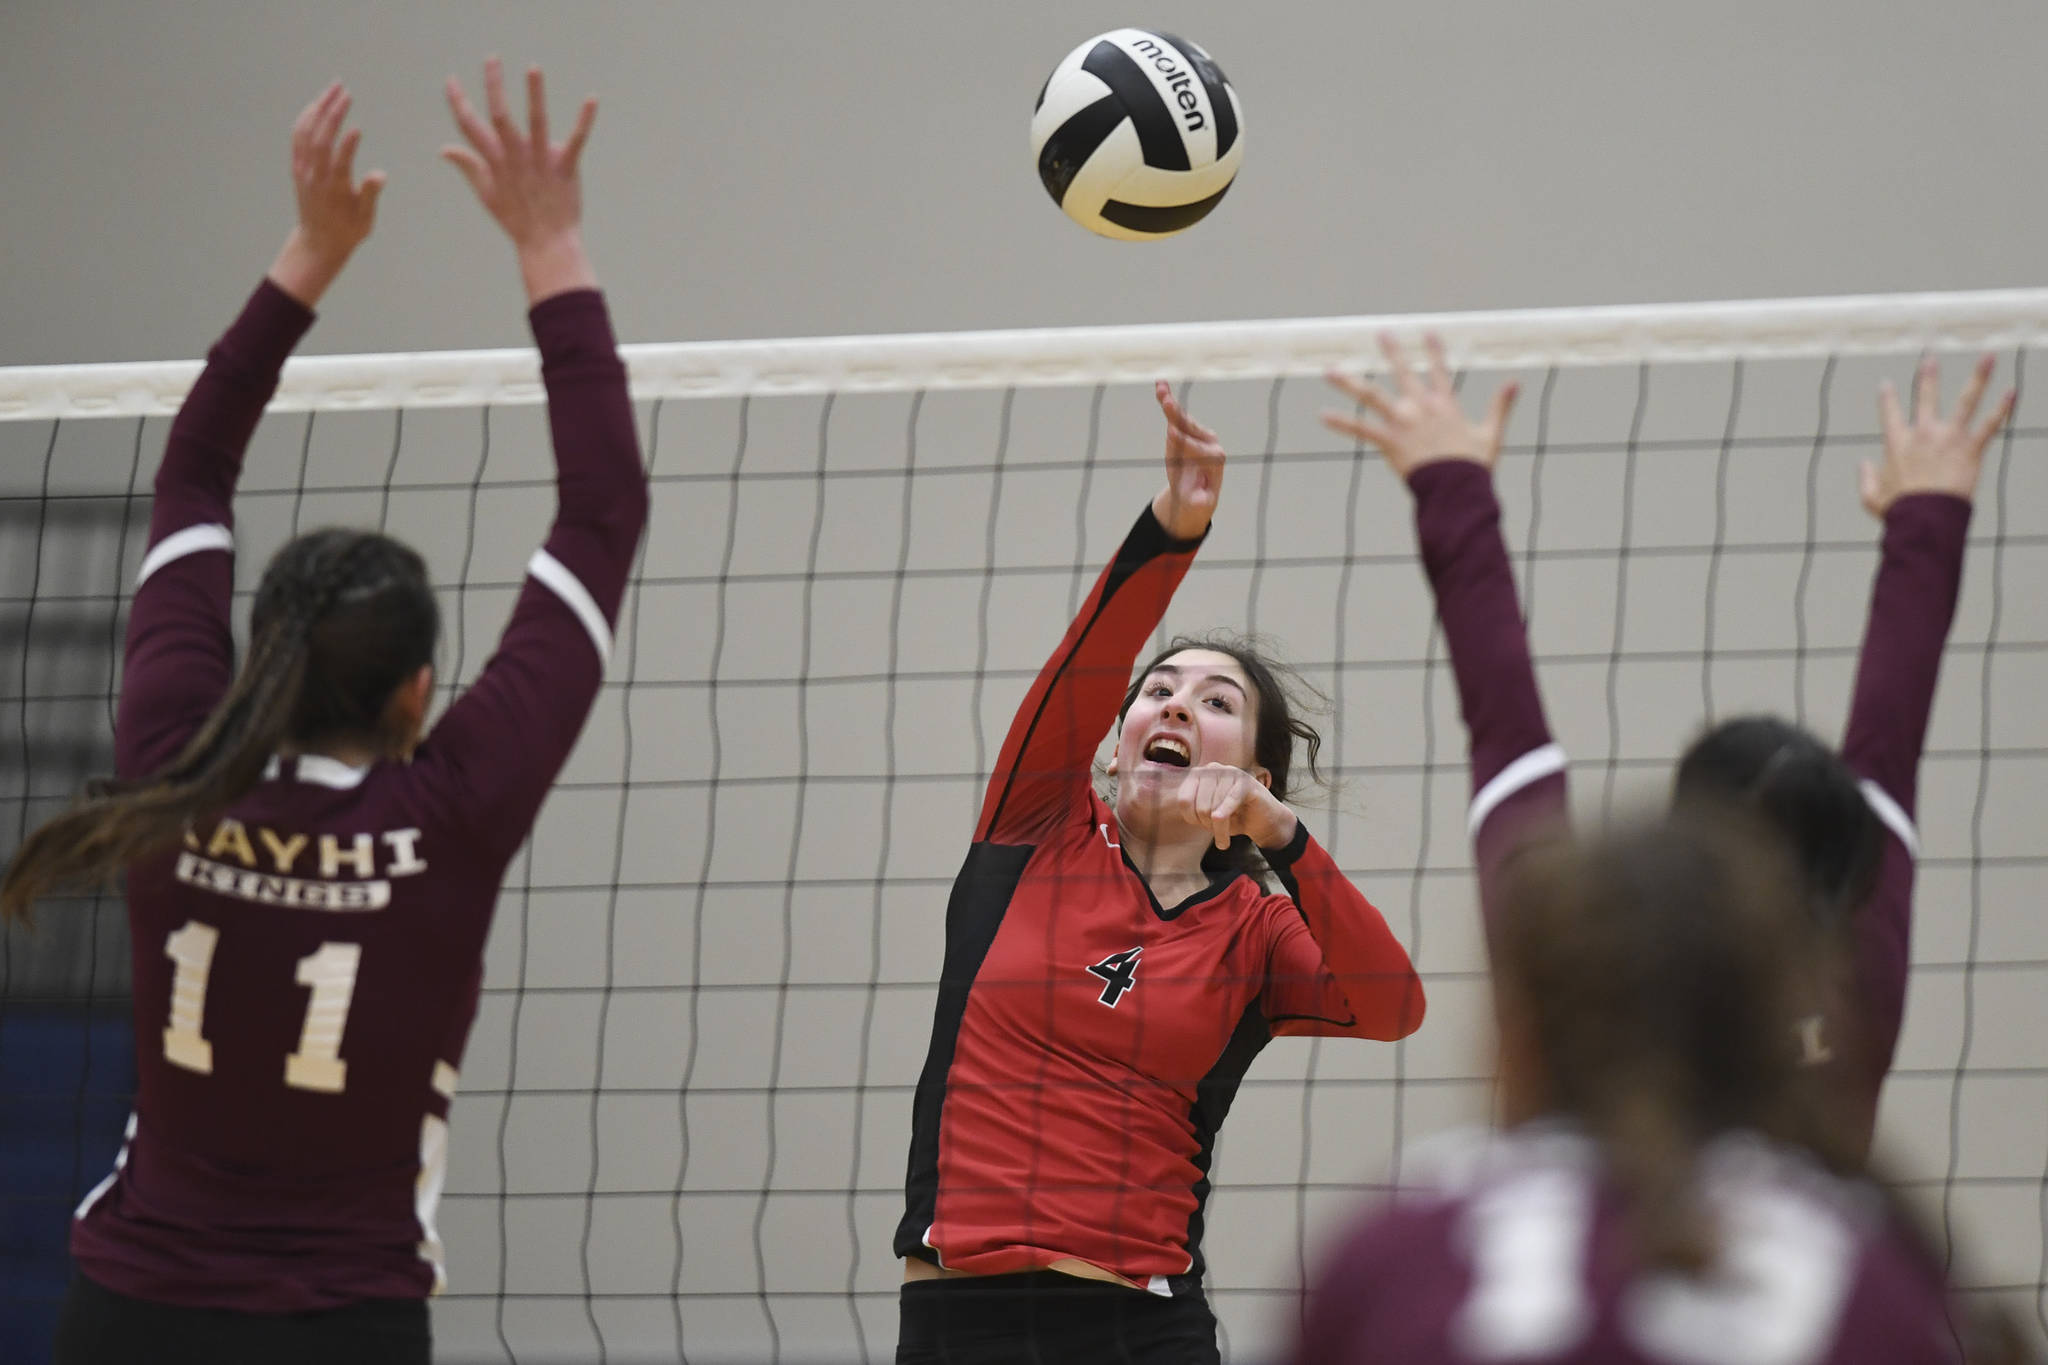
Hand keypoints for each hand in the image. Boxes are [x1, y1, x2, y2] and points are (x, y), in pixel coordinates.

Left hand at [266, 82, 384, 307]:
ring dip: (318, 107)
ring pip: (306, 131)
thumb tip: (379, 175)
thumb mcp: (365, 220)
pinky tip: (316, 105)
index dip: (348, 144)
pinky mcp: (297, 166)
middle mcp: (315, 176)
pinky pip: (298, 136)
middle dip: (331, 112)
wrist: (317, 243)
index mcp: (334, 190)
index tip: (357, 127)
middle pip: (320, 138)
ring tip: (333, 89)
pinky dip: (306, 117)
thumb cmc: (347, 231)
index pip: (339, 161)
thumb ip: (370, 195)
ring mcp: (303, 169)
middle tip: (345, 90)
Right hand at [443, 58, 599, 302]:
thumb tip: (444, 149)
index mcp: (495, 162)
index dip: (458, 103)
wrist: (547, 244)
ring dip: (534, 95)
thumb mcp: (486, 194)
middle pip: (500, 116)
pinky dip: (584, 120)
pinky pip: (576, 141)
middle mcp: (516, 158)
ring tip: (533, 68)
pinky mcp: (565, 168)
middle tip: (492, 58)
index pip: (470, 127)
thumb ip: (467, 166)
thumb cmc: (516, 220)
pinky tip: (591, 98)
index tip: (451, 80)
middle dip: (494, 86)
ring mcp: (541, 162)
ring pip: (536, 123)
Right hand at [1151, 381, 1225, 539]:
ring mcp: (1199, 433)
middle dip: (1178, 416)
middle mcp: (1210, 441)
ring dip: (1170, 402)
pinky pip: (1176, 413)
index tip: (1171, 435)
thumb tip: (1202, 503)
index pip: (1197, 448)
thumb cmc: (1196, 498)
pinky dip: (1167, 399)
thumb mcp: (1199, 503)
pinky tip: (1160, 384)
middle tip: (1168, 405)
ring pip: (1182, 417)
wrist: (1197, 492)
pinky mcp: (1188, 429)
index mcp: (1215, 457)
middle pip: (1191, 427)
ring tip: (1160, 388)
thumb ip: (1200, 501)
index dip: (1183, 442)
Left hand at [1176, 763, 1296, 850]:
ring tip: (1226, 833)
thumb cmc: (1234, 816)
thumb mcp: (1208, 814)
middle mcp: (1213, 769)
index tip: (1202, 826)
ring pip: (1214, 809)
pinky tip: (1225, 839)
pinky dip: (1225, 824)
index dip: (1192, 818)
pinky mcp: (1246, 782)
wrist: (1265, 821)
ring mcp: (1231, 773)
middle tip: (1218, 832)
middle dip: (1208, 825)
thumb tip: (1189, 812)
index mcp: (1200, 774)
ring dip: (1220, 829)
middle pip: (1200, 806)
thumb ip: (1194, 809)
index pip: (1184, 800)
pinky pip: (1229, 804)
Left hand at [1321, 333, 1517, 479]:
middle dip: (1392, 352)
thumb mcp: (1491, 433)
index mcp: (1445, 404)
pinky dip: (1341, 423)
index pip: (1440, 369)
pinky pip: (1360, 429)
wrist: (1457, 488)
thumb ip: (1500, 406)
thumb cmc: (1474, 465)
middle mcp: (1421, 406)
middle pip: (1402, 372)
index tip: (1427, 332)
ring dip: (1349, 382)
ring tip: (1330, 371)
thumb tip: (1516, 382)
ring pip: (1371, 395)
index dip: (1434, 350)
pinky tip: (1323, 415)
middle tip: (1381, 333)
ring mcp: (1402, 422)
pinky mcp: (1389, 440)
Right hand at [1862, 354, 2014, 516]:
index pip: (1890, 413)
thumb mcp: (1871, 497)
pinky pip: (1990, 424)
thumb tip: (1863, 464)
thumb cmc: (1898, 511)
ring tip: (1988, 357)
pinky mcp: (1970, 448)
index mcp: (1897, 443)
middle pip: (1926, 397)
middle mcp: (1923, 433)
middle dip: (1929, 376)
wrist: (1924, 519)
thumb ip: (1865, 478)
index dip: (1887, 398)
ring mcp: (1949, 438)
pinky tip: (2012, 391)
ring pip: (1966, 400)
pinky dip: (2002, 408)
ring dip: (1978, 377)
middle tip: (1931, 358)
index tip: (1886, 384)